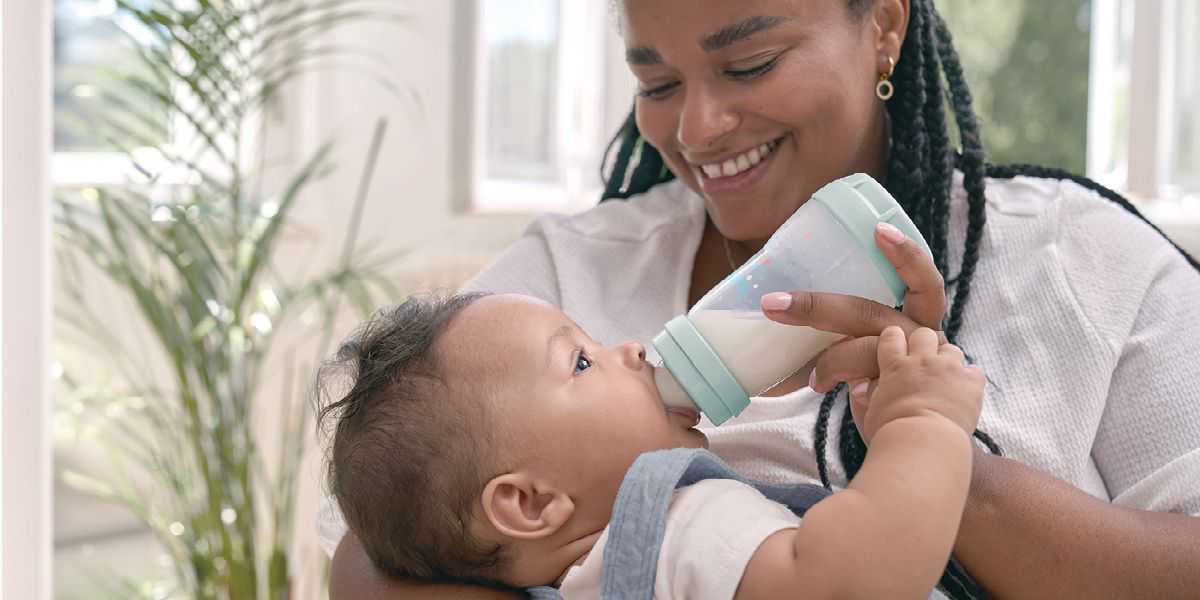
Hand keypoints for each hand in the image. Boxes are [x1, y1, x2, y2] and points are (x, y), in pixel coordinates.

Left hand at [761, 223, 947, 391]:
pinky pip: (870, 388)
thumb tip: (767, 309)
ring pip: (867, 350)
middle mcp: (920, 338)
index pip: (922, 281)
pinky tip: (842, 394)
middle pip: (870, 313)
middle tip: (773, 304)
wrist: (917, 434)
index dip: (906, 253)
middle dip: (817, 307)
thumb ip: (832, 326)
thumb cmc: (882, 378)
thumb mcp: (866, 343)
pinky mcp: (902, 398)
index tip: (878, 230)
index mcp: (915, 317)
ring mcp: (913, 369)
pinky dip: (852, 390)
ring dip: (832, 359)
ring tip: (812, 377)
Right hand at [850, 326, 983, 443]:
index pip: (892, 335)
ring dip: (947, 360)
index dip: (894, 339)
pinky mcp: (970, 383)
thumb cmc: (891, 434)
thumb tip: (858, 385)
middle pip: (923, 334)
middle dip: (923, 344)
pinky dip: (970, 380)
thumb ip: (866, 394)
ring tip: (944, 379)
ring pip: (951, 348)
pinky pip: (975, 371)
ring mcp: (948, 369)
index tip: (896, 349)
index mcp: (894, 366)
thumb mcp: (868, 413)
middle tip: (922, 363)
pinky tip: (963, 393)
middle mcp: (922, 361)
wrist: (923, 446)